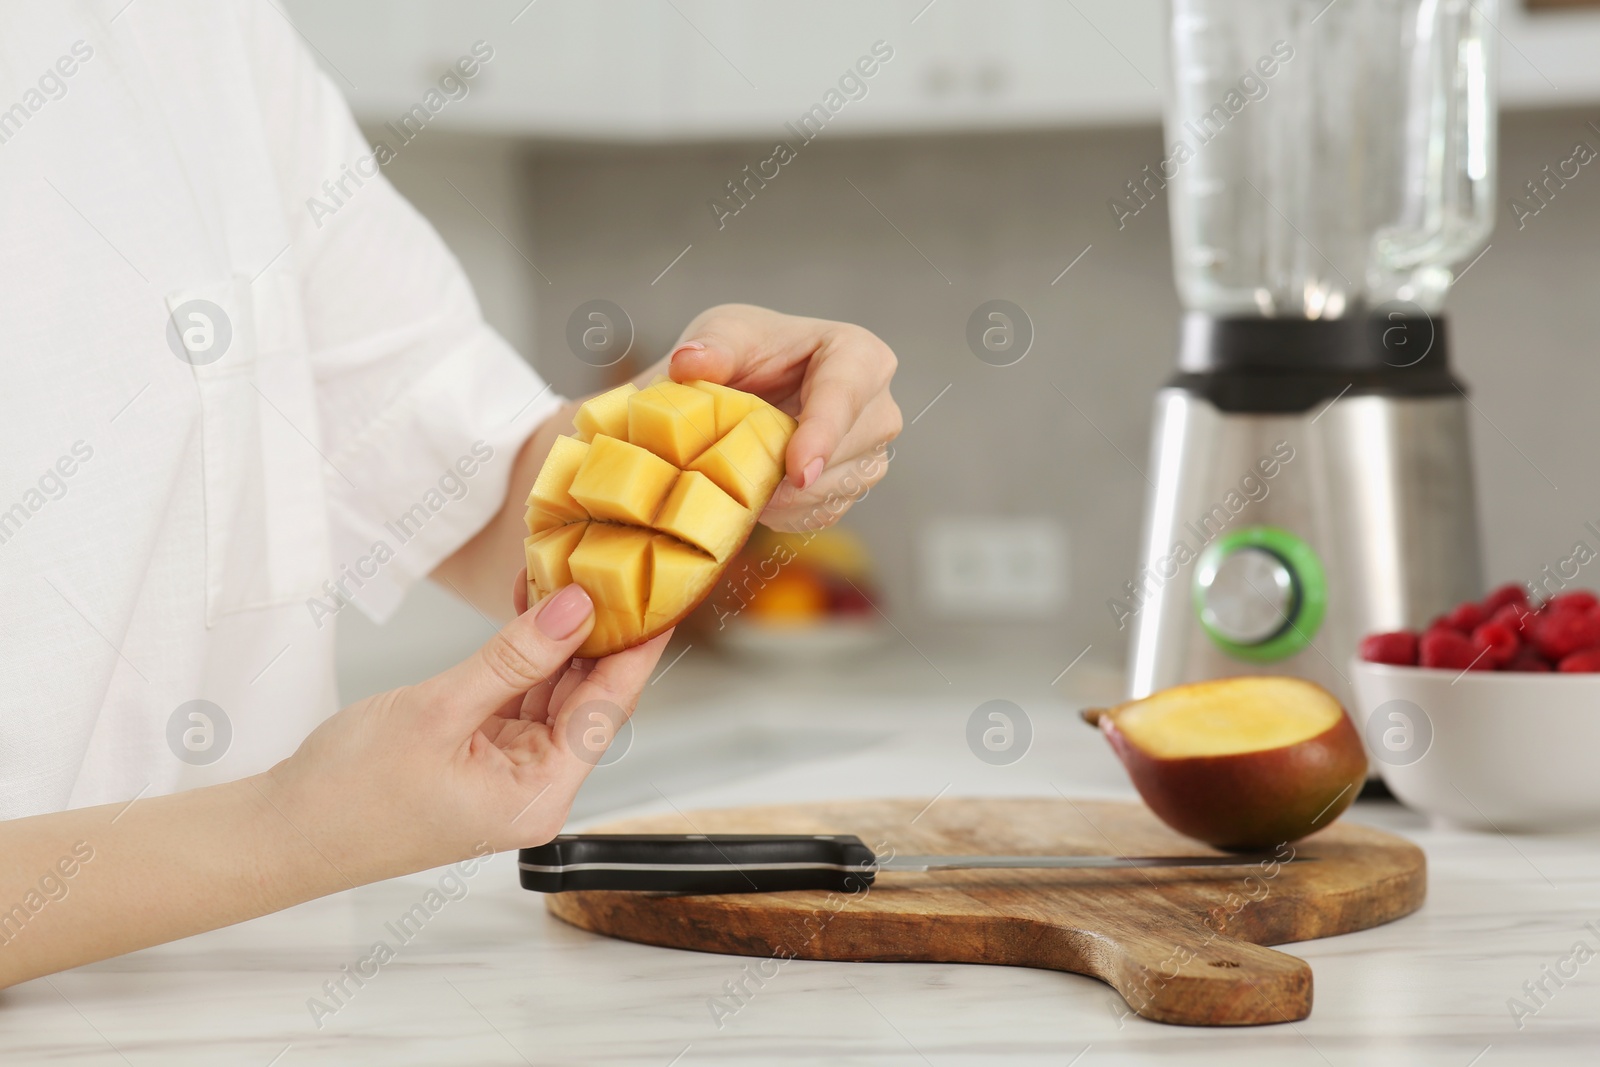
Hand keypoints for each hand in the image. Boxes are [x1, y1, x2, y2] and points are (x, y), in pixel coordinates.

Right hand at [264, 573, 669, 883]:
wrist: (281, 831)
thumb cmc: (347, 795)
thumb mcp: (439, 710)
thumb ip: (514, 657)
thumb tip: (574, 610)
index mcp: (538, 796)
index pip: (608, 709)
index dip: (635, 648)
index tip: (660, 597)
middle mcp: (534, 789)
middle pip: (587, 700)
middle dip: (598, 633)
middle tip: (611, 567)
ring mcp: (508, 773)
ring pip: (554, 694)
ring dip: (559, 638)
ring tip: (569, 576)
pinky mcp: (482, 757)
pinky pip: (519, 698)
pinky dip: (524, 656)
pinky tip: (531, 610)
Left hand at [659, 303, 899, 531]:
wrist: (752, 383)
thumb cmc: (748, 351)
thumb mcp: (725, 332)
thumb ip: (711, 346)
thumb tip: (689, 363)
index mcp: (858, 355)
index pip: (848, 395)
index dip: (823, 434)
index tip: (795, 471)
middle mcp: (877, 407)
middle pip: (845, 452)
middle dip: (789, 471)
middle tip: (732, 477)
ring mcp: (870, 453)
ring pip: (834, 490)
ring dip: (782, 496)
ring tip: (736, 478)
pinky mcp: (852, 489)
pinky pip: (821, 514)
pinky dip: (783, 512)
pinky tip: (754, 492)